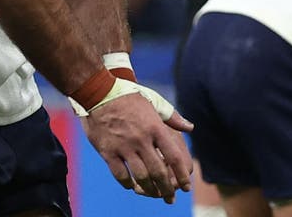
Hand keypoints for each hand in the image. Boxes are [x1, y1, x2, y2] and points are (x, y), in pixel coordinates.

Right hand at [82, 85, 193, 201]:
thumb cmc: (130, 98)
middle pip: (158, 171)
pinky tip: (132, 186)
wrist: (100, 94)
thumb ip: (173, 118)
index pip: (174, 156)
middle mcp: (142, 139)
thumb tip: (190, 128)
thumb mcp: (155, 103)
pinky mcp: (108, 152)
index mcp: (156, 127)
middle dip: (166, 188)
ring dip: (149, 189)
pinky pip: (120, 174)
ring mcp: (124, 146)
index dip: (182, 174)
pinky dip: (128, 183)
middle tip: (170, 198)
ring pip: (140, 176)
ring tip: (153, 194)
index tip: (186, 186)